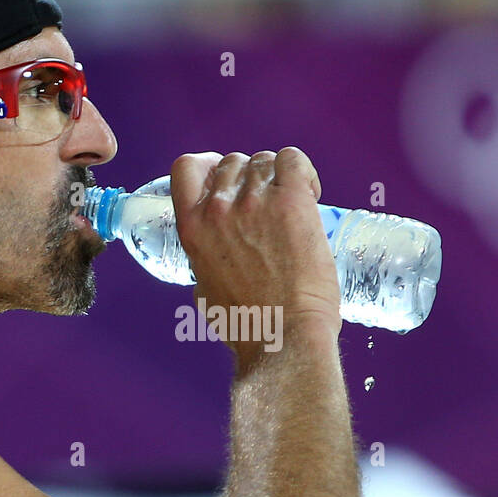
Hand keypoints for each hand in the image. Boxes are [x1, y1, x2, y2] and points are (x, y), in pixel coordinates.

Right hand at [169, 148, 340, 364]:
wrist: (283, 335)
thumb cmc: (247, 325)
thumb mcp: (205, 289)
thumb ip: (205, 260)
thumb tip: (214, 256)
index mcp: (192, 227)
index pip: (187, 168)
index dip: (208, 165)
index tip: (225, 176)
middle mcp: (219, 208)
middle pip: (233, 162)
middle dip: (251, 177)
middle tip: (271, 203)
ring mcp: (255, 202)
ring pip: (265, 161)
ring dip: (279, 177)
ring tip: (295, 205)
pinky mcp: (291, 201)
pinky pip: (294, 161)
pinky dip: (303, 170)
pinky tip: (310, 193)